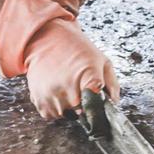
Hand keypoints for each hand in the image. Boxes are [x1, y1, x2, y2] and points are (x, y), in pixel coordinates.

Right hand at [0, 0, 119, 119]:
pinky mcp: (39, 99)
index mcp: (88, 77)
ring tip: (66, 87)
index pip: (96, 107)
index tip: (95, 103)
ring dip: (68, 107)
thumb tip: (113, 104)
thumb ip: (112, 84)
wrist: (47, 38)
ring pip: (66, 115)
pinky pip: (52, 115)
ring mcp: (52, 95)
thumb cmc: (77, 49)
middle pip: (81, 114)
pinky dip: (55, 107)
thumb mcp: (101, 60)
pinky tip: (56, 91)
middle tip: (80, 89)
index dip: (97, 108)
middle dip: (83, 106)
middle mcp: (68, 88)